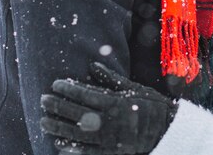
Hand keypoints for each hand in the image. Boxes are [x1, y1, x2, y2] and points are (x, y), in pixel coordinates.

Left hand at [40, 62, 177, 153]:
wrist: (169, 132)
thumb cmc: (153, 107)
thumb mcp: (135, 89)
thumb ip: (111, 80)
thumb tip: (92, 66)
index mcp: (115, 103)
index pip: (85, 94)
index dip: (68, 89)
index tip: (55, 84)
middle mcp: (110, 121)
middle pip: (76, 113)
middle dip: (57, 107)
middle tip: (43, 101)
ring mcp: (109, 139)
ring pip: (77, 134)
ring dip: (58, 128)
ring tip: (44, 122)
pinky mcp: (112, 153)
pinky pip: (88, 153)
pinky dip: (72, 150)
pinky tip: (59, 145)